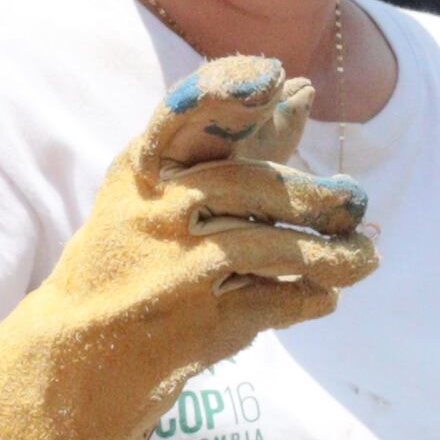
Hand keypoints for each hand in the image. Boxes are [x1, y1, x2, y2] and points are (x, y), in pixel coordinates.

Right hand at [0, 57, 377, 439]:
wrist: (74, 362)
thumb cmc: (129, 262)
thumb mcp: (162, 196)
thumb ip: (236, 144)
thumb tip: (304, 90)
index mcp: (143, 171)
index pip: (184, 116)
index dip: (227, 91)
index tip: (277, 77)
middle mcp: (154, 214)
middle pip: (250, 187)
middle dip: (314, 197)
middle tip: (358, 202)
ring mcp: (174, 271)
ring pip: (272, 248)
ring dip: (332, 255)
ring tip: (366, 258)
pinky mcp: (196, 325)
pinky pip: (274, 304)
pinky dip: (309, 299)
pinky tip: (326, 298)